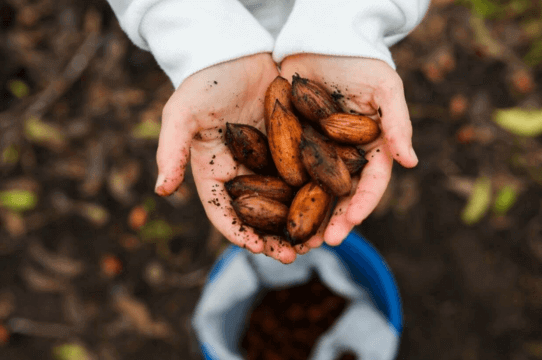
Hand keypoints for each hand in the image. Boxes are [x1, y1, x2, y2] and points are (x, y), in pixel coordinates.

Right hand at [156, 53, 297, 263]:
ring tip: (317, 239)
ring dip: (299, 222)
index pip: (225, 212)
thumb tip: (160, 190)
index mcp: (214, 172)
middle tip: (294, 254)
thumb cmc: (204, 81)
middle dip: (275, 237)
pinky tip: (332, 205)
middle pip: (259, 214)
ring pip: (285, 200)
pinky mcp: (291, 147)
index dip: (240, 232)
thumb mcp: (182, 112)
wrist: (236, 52)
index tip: (258, 248)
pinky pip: (305, 174)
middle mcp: (242, 173)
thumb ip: (173, 149)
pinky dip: (316, 192)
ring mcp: (268, 162)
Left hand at [279, 54, 418, 249]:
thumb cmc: (360, 60)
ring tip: (295, 240)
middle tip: (319, 244)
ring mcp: (320, 150)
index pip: (370, 183)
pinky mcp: (295, 143)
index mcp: (372, 146)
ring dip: (307, 217)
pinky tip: (271, 211)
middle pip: (341, 195)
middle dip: (332, 222)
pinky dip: (282, 193)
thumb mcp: (385, 87)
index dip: (361, 206)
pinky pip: (288, 171)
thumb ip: (397, 123)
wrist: (324, 38)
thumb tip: (411, 162)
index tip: (347, 225)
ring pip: (313, 190)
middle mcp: (346, 154)